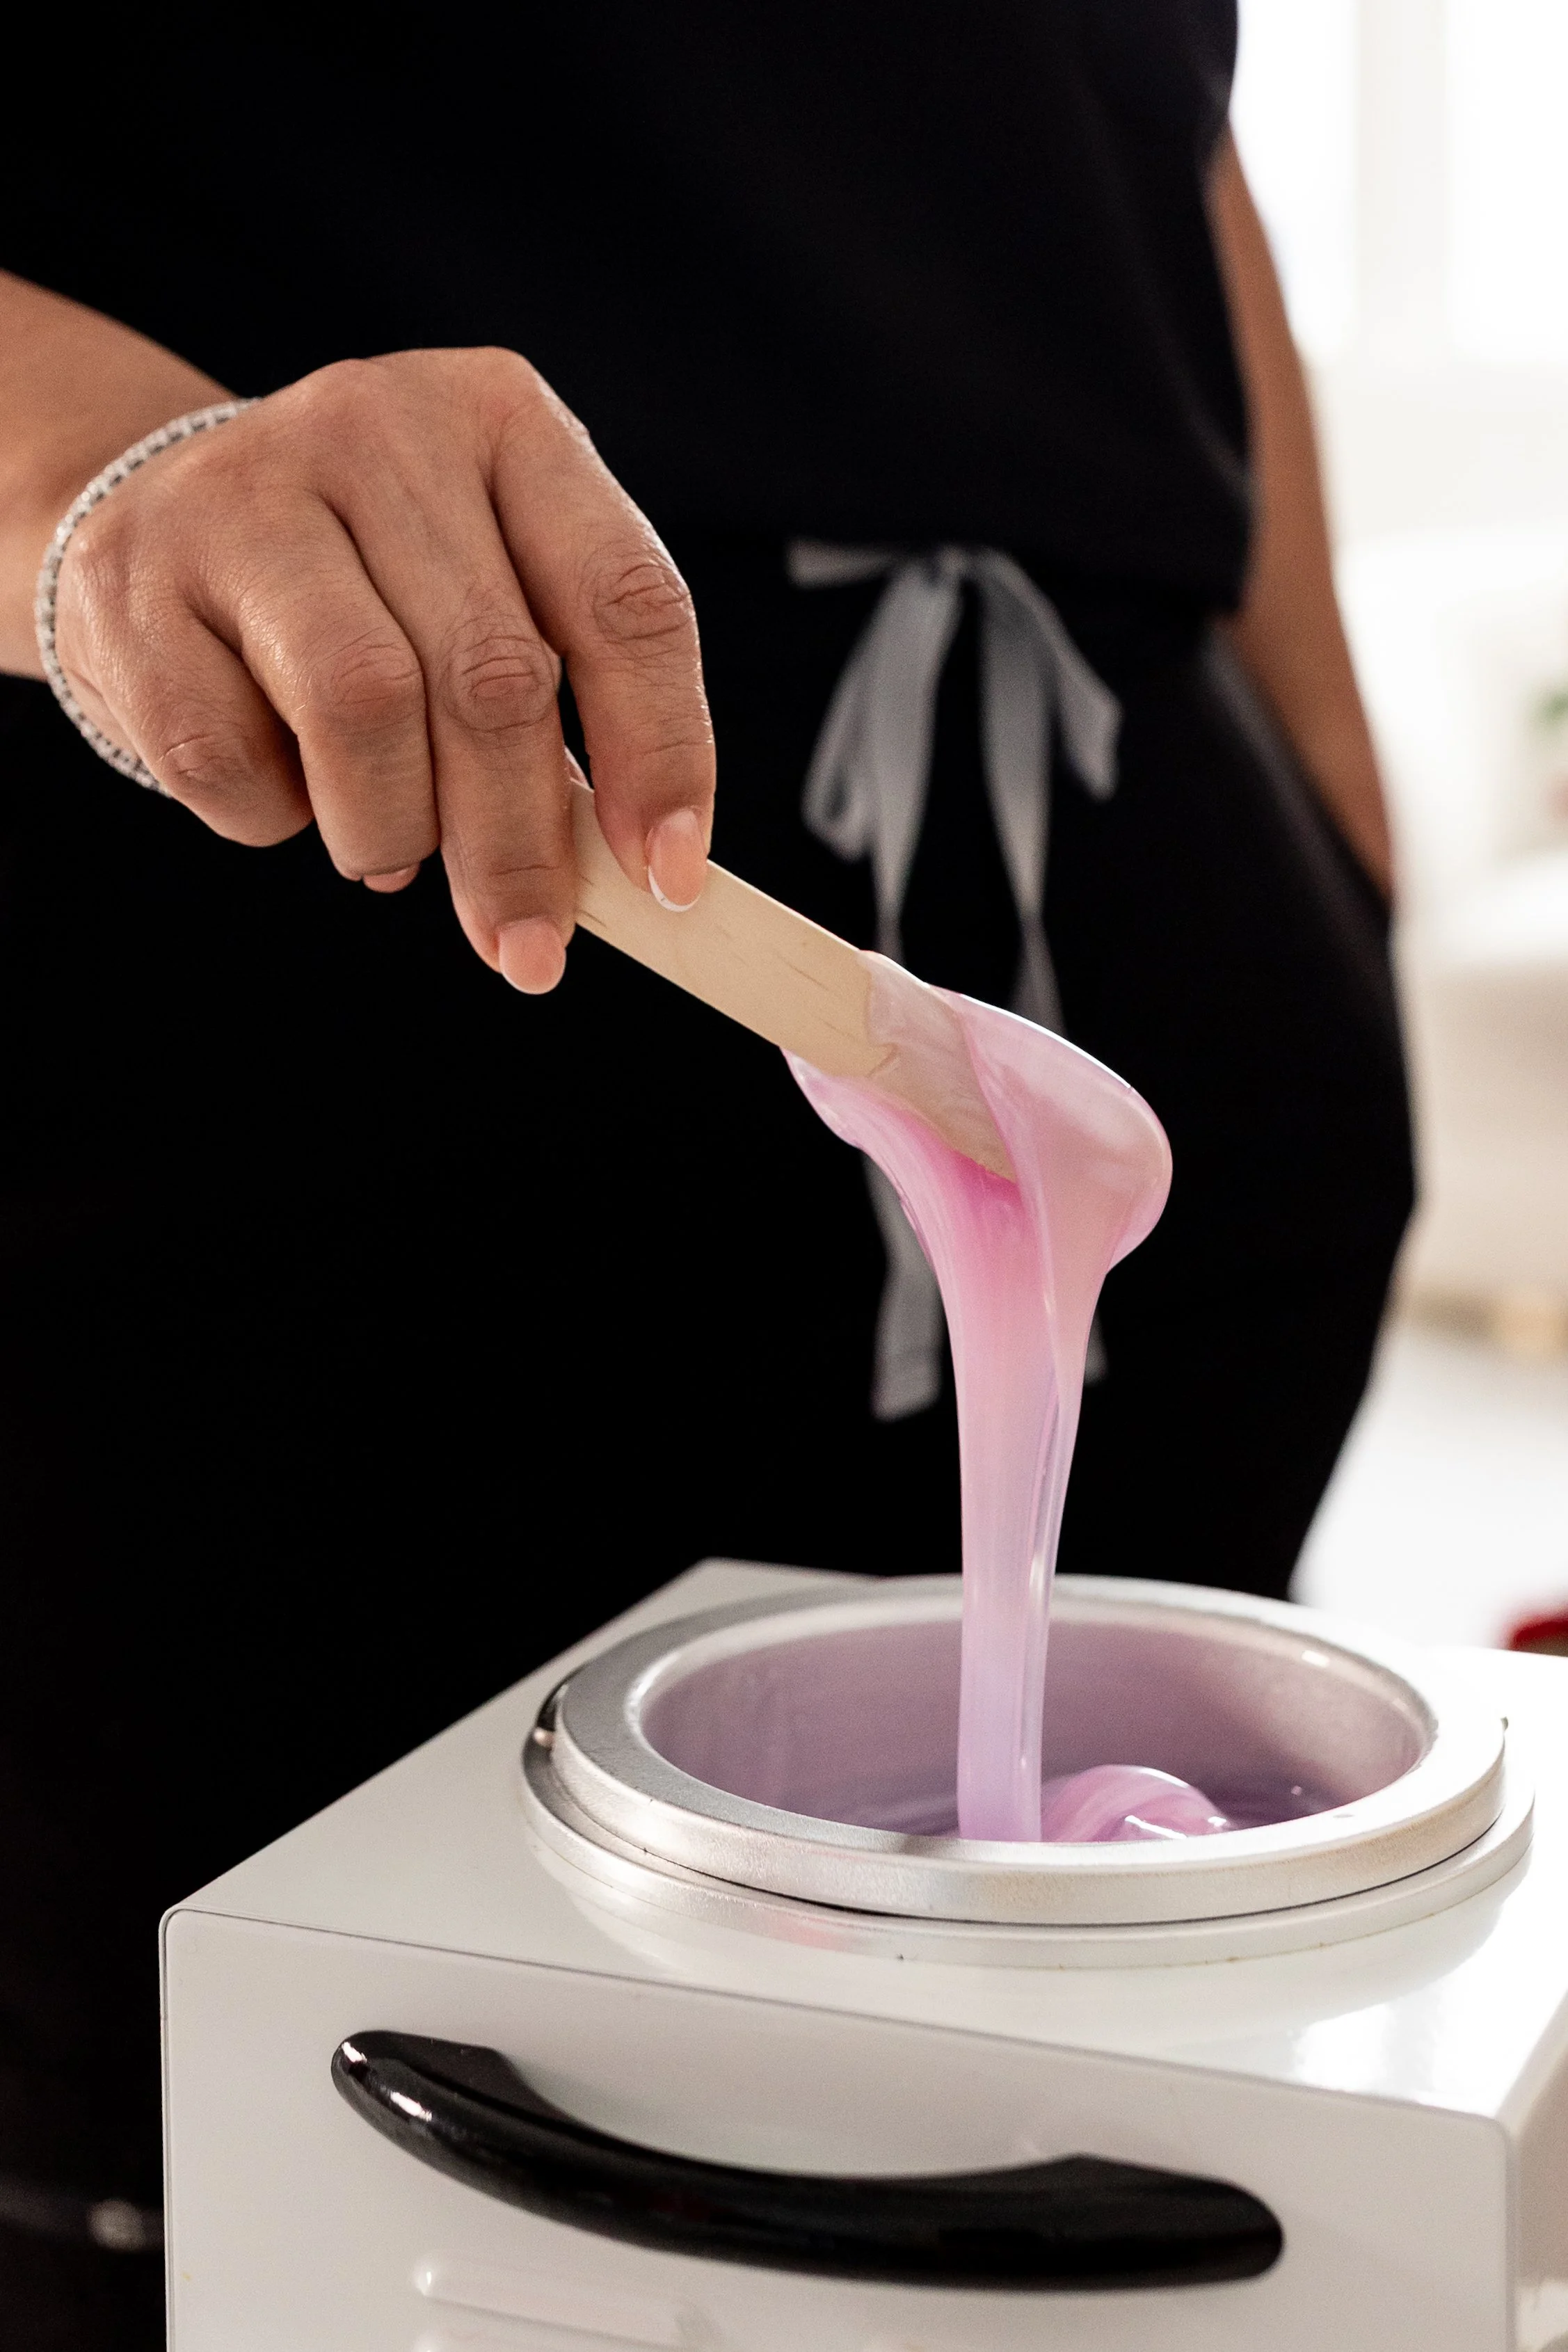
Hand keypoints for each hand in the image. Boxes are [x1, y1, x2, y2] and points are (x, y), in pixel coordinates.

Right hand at [49, 348, 714, 988]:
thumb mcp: (485, 595)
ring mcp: (241, 490)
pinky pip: (229, 755)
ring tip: (387, 850)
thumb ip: (564, 708)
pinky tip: (282, 789)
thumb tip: (637, 872)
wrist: (156, 518)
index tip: (668, 877)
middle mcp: (377, 426)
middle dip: (521, 843)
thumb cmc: (366, 584)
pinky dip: (272, 816)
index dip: (662, 752)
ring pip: (365, 709)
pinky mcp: (132, 579)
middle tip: (529, 947)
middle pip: (493, 676)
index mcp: (502, 420)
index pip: (624, 600)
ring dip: (392, 829)